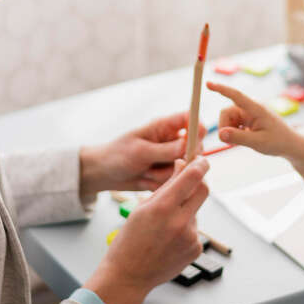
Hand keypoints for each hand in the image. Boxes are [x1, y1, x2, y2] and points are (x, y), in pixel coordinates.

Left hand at [79, 112, 206, 195]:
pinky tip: (146, 180)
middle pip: (196, 146)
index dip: (198, 127)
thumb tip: (188, 145)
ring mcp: (171, 158)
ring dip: (166, 174)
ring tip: (146, 171)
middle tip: (169, 164)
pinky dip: (162, 184)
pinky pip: (177, 181)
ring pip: (186, 168)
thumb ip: (165, 150)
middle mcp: (171, 141)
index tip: (197, 139)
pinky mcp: (168, 174)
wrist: (105, 174)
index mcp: (164, 126)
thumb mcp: (140, 151)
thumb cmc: (117, 155)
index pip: (190, 119)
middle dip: (184, 159)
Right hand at [84, 156, 209, 303]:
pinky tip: (169, 240)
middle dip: (199, 182)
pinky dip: (185, 228)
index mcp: (162, 208)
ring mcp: (191, 238)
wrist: (128, 276)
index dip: (200, 165)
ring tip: (164, 226)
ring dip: (186, 210)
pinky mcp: (196, 249)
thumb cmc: (129, 240)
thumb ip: (166, 186)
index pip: (192, 177)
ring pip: (196, 211)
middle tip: (189, 181)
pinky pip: (195, 229)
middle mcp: (180, 222)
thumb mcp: (142, 208)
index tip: (201, 160)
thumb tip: (183, 166)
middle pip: (204, 190)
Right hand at [206, 81, 300, 157]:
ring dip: (230, 131)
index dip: (221, 89)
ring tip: (243, 140)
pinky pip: (231, 123)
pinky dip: (233, 132)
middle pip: (226, 112)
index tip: (208, 84)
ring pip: (227, 119)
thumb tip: (220, 134)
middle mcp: (250, 107)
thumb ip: (238, 138)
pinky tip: (245, 138)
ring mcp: (248, 112)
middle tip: (231, 142)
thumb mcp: (258, 142)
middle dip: (224, 127)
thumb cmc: (278, 142)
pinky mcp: (246, 118)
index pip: (236, 96)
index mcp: (256, 108)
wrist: (289, 144)